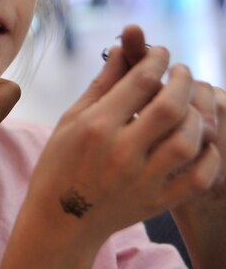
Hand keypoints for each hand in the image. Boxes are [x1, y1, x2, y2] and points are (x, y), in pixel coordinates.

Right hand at [2, 27, 219, 268]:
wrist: (62, 220)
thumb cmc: (60, 163)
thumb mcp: (71, 118)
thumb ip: (102, 84)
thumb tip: (122, 48)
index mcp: (96, 126)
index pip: (140, 81)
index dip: (156, 59)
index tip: (160, 52)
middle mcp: (121, 152)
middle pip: (171, 107)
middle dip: (183, 81)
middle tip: (182, 71)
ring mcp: (142, 179)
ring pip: (188, 141)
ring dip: (198, 116)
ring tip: (193, 104)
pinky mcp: (157, 202)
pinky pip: (198, 178)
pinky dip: (208, 157)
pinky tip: (201, 141)